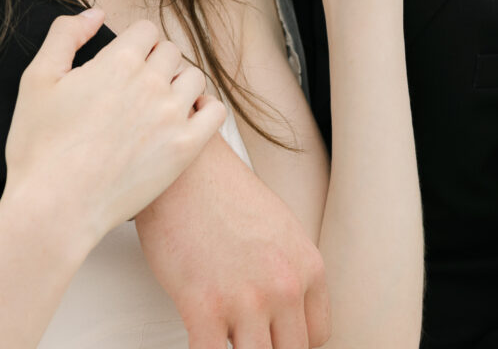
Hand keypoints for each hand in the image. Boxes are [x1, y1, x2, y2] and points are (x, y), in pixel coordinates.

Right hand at [4, 9, 226, 247]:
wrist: (54, 208)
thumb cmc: (40, 147)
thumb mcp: (37, 78)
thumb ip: (66, 35)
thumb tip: (96, 14)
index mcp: (118, 61)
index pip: (146, 30)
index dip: (134, 43)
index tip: (123, 62)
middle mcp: (151, 82)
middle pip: (170, 52)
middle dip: (155, 61)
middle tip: (136, 87)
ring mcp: (172, 116)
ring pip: (194, 78)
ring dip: (179, 83)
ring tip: (158, 103)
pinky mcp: (185, 149)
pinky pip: (214, 113)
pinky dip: (204, 109)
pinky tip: (186, 117)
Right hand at [136, 133, 330, 348]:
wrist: (181, 166)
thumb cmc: (220, 191)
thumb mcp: (278, 227)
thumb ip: (288, 269)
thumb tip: (281, 310)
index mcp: (307, 266)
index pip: (317, 336)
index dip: (289, 341)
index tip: (270, 336)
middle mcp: (285, 285)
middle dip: (264, 346)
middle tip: (241, 331)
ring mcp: (247, 299)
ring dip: (236, 348)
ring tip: (220, 330)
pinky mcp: (204, 306)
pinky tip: (196, 337)